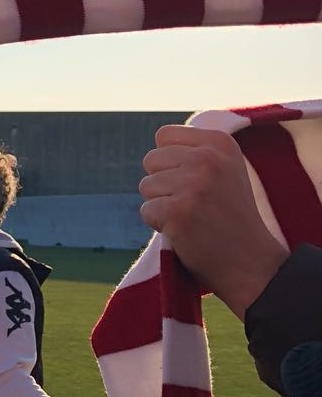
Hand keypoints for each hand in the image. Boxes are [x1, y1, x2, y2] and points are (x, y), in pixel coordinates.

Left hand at [139, 125, 287, 317]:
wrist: (250, 261)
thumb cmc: (231, 216)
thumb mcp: (225, 170)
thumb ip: (196, 151)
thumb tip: (158, 139)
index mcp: (220, 142)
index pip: (164, 135)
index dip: (169, 161)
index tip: (193, 180)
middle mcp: (207, 158)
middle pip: (151, 160)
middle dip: (163, 183)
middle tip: (193, 203)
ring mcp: (192, 184)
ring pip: (146, 186)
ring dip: (161, 205)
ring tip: (192, 217)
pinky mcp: (177, 211)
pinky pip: (146, 210)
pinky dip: (159, 224)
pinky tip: (185, 231)